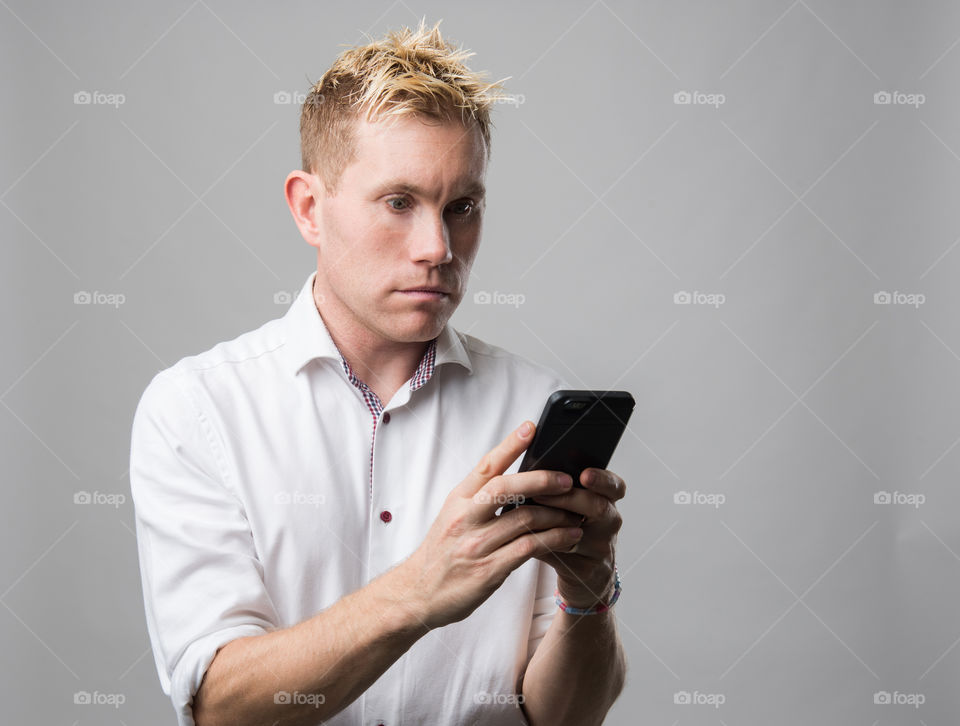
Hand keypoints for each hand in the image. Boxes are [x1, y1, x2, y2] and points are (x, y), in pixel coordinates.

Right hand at [395, 421, 585, 629]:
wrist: (417, 593)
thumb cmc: (441, 552)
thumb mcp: (452, 516)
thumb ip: (479, 497)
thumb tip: (517, 477)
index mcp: (459, 500)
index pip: (486, 466)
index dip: (510, 445)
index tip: (531, 427)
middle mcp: (466, 518)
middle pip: (508, 487)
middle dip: (542, 480)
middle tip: (567, 480)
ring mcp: (477, 544)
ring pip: (525, 518)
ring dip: (558, 514)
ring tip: (577, 513)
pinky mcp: (489, 570)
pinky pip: (529, 548)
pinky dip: (555, 539)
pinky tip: (570, 537)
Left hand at [529, 468, 625, 608]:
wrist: (586, 572)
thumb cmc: (573, 526)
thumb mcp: (577, 506)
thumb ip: (561, 490)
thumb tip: (530, 472)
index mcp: (608, 500)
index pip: (615, 487)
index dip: (603, 479)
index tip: (585, 475)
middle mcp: (609, 523)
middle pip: (598, 507)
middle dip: (568, 498)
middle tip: (540, 494)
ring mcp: (600, 548)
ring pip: (577, 534)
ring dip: (550, 523)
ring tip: (527, 515)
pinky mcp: (585, 569)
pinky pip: (561, 555)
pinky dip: (541, 544)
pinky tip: (523, 537)